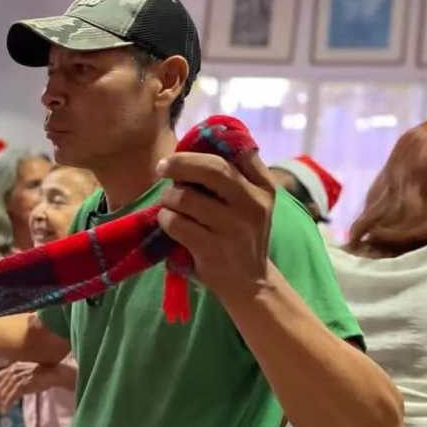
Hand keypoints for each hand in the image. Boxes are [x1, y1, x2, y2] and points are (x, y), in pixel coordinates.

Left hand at [0, 362, 57, 412]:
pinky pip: (11, 396)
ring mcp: (18, 377)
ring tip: (1, 410)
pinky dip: (7, 404)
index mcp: (13, 367)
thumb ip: (16, 377)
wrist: (53, 373)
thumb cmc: (41, 374)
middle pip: (0, 386)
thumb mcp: (26, 373)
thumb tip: (9, 387)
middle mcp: (13, 371)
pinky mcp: (23, 385)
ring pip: (4, 392)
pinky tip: (6, 409)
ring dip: (1, 403)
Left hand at [156, 150, 275, 305]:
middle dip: (180, 163)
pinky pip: (176, 223)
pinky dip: (165, 220)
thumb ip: (235, 176)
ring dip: (168, 198)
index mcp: (264, 187)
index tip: (186, 146)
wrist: (250, 282)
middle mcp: (253, 204)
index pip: (239, 150)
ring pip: (186, 197)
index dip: (207, 146)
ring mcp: (234, 228)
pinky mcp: (213, 249)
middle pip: (211, 169)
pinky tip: (169, 224)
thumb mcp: (250, 202)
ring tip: (170, 205)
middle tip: (162, 167)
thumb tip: (193, 145)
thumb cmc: (240, 234)